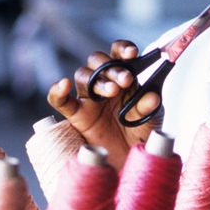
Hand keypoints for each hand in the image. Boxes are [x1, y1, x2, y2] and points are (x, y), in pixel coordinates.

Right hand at [47, 41, 161, 170]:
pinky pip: (60, 101)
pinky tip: (63, 85)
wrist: (131, 160)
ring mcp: (89, 99)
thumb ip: (150, 106)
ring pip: (83, 76)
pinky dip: (57, 91)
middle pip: (98, 62)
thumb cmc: (142, 134)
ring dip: (96, 80)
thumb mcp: (151, 118)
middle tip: (125, 80)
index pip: (118, 54)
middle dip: (112, 68)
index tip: (132, 54)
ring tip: (112, 91)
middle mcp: (104, 83)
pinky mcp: (76, 115)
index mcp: (123, 78)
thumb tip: (151, 96)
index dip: (122, 49)